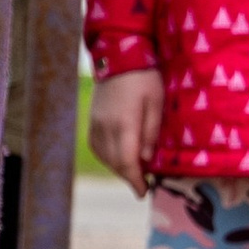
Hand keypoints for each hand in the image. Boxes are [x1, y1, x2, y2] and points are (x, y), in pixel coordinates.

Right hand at [90, 66, 163, 196]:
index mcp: (124, 124)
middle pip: (114, 163)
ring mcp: (95, 124)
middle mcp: (105, 127)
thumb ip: (151, 133)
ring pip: (104, 157)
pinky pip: (97, 147)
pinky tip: (118, 157)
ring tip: (133, 171)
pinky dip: (107, 157)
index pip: (127, 161)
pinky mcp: (92, 120)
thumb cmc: (144, 78)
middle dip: (128, 177)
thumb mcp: (156, 103)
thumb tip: (145, 160)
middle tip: (142, 185)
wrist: (119, 56)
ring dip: (118, 168)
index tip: (143, 192)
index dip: (135, 180)